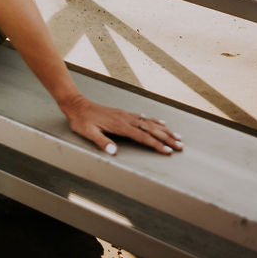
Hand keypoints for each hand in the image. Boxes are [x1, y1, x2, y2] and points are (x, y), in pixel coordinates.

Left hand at [62, 94, 181, 155]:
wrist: (76, 105)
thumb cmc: (82, 121)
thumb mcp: (88, 133)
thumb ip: (102, 142)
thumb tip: (114, 152)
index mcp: (120, 126)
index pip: (143, 136)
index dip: (156, 144)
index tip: (168, 151)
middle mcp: (126, 119)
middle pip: (151, 129)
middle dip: (167, 138)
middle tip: (180, 146)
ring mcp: (126, 115)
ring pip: (150, 122)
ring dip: (164, 130)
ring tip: (177, 136)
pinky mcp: (124, 113)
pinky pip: (143, 117)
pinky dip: (154, 120)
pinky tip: (161, 122)